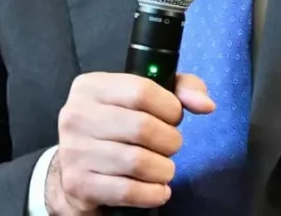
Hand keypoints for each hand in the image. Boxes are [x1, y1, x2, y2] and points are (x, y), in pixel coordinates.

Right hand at [45, 72, 214, 214]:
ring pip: (137, 161)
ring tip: (163, 168)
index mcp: (91, 86)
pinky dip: (152, 193)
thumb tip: (206, 104)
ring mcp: (74, 150)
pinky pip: (127, 191)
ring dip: (163, 169)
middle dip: (169, 141)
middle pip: (142, 127)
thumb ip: (180, 90)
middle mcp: (76, 115)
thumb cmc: (118, 126)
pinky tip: (157, 189)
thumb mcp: (144, 97)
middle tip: (171, 146)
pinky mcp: (78, 184)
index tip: (174, 118)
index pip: (141, 90)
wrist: (77, 167)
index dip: (169, 107)